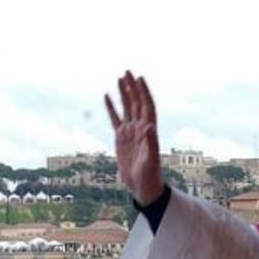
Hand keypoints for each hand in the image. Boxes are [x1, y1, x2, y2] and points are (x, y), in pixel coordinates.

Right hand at [105, 70, 163, 205]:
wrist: (143, 186)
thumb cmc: (150, 175)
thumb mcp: (150, 160)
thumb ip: (151, 143)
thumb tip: (148, 127)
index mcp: (148, 130)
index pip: (146, 106)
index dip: (143, 92)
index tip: (139, 78)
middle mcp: (140, 127)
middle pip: (136, 103)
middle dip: (132, 87)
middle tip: (127, 72)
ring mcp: (130, 132)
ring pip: (126, 108)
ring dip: (124, 93)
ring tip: (119, 78)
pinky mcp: (121, 138)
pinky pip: (115, 119)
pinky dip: (111, 108)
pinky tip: (107, 96)